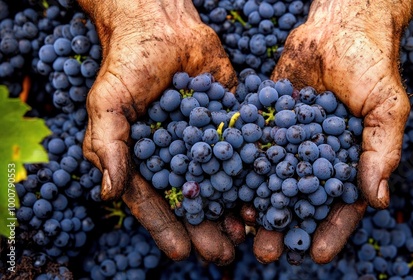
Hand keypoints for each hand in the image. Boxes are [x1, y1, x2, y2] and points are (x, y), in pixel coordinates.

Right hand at [78, 0, 240, 264]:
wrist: (163, 24)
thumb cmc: (127, 63)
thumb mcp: (108, 103)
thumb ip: (108, 146)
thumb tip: (108, 194)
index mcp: (145, 158)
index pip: (154, 200)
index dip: (165, 227)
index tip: (180, 252)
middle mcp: (178, 155)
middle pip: (193, 198)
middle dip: (206, 228)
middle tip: (222, 254)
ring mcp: (207, 140)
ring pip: (222, 182)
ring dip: (233, 209)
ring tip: (246, 234)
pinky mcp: (231, 122)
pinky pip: (243, 152)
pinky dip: (254, 173)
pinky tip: (266, 193)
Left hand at [254, 0, 412, 263]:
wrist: (338, 26)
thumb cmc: (371, 65)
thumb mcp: (387, 108)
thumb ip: (382, 151)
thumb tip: (377, 200)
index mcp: (347, 161)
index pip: (341, 205)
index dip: (331, 231)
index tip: (318, 254)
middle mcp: (314, 156)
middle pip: (298, 200)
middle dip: (283, 226)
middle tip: (267, 251)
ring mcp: (286, 140)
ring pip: (269, 179)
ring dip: (255, 205)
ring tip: (240, 228)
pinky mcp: (264, 120)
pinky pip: (250, 148)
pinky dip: (238, 168)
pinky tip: (223, 186)